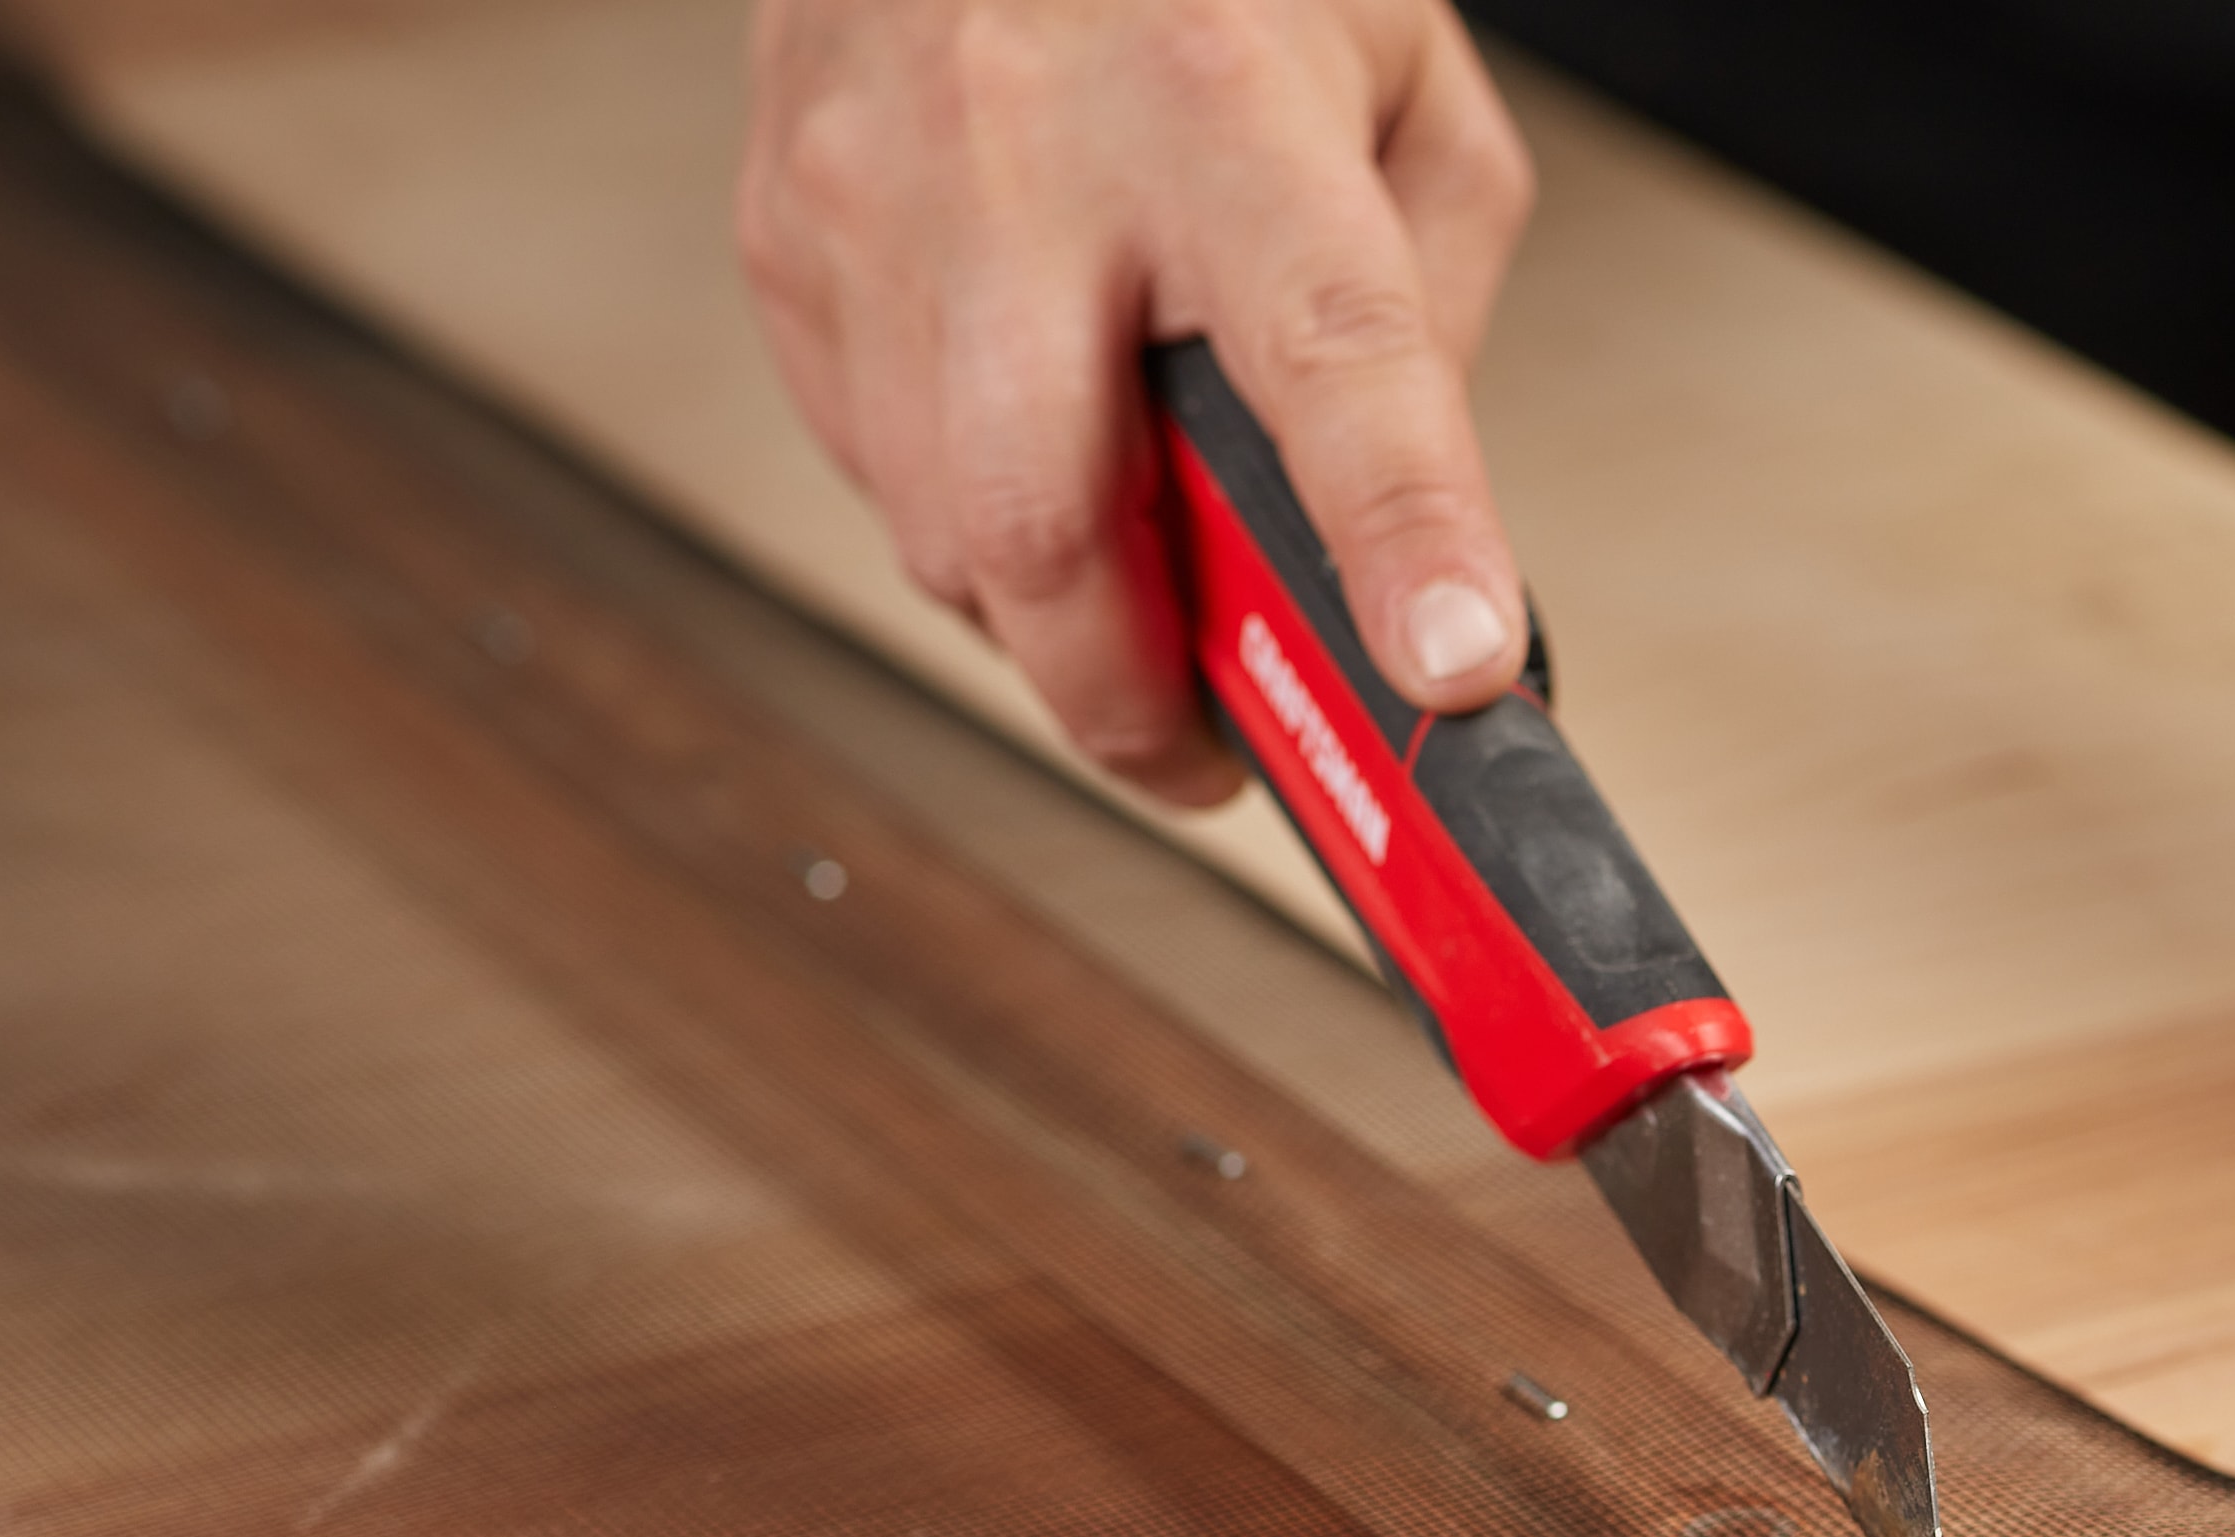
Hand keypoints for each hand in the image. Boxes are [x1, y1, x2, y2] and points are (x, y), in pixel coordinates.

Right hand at [739, 0, 1536, 799]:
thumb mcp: (1402, 87)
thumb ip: (1427, 305)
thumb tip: (1412, 530)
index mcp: (1224, 105)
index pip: (1333, 361)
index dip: (1396, 538)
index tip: (1448, 669)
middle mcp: (1028, 151)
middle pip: (1054, 522)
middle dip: (1139, 698)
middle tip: (1222, 750)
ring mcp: (875, 201)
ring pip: (947, 536)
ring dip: (1058, 632)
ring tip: (1141, 605)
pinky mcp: (786, 241)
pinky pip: (879, 475)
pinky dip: (972, 529)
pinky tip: (1036, 461)